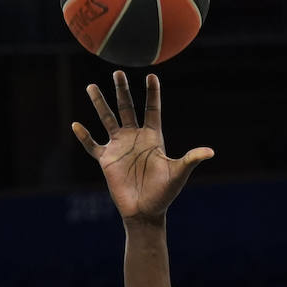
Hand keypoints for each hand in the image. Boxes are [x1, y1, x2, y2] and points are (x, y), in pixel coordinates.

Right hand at [72, 71, 212, 224]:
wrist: (145, 213)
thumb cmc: (164, 194)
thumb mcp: (178, 174)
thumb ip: (191, 159)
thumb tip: (210, 152)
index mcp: (152, 137)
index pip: (152, 109)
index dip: (152, 93)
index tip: (151, 76)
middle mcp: (134, 138)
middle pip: (127, 107)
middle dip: (122, 90)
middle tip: (117, 72)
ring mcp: (119, 147)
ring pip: (107, 119)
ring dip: (99, 103)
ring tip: (91, 86)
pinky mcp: (107, 161)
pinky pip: (92, 145)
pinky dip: (84, 136)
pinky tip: (76, 125)